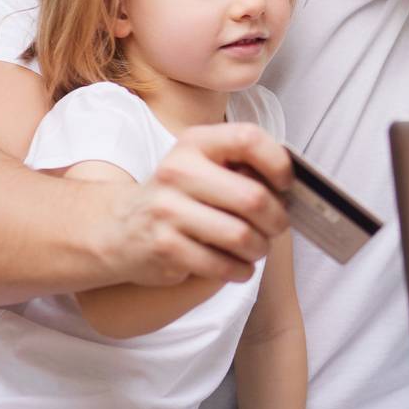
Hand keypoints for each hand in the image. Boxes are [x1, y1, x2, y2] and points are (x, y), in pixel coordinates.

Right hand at [90, 123, 292, 287]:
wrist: (117, 228)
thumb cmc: (177, 195)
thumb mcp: (201, 164)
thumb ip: (241, 165)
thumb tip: (290, 185)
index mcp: (194, 143)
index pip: (248, 139)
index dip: (277, 162)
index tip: (285, 183)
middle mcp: (178, 171)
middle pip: (252, 197)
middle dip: (276, 218)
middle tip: (277, 226)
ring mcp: (168, 210)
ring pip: (241, 235)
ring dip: (260, 248)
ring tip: (258, 248)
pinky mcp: (164, 247)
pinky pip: (220, 264)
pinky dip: (239, 270)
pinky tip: (239, 267)